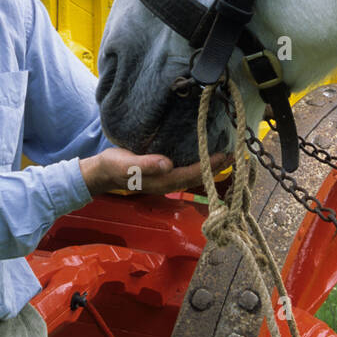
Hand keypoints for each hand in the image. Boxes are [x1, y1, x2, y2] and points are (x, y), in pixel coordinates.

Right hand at [79, 146, 227, 196]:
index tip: (224, 155)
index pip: (191, 174)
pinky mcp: (163, 172)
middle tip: (235, 154)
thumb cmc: (113, 166)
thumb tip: (168, 164)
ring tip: (226, 154)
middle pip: (198, 176)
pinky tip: (205, 154)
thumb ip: (146, 165)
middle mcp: (168, 182)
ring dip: (210, 166)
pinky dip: (199, 163)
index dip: (209, 166)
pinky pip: (187, 169)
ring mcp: (166, 179)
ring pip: (194, 174)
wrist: (101, 172)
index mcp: (162, 182)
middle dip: (216, 167)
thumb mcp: (126, 164)